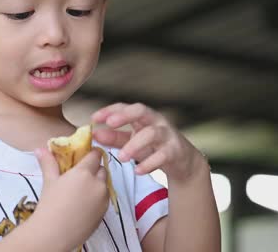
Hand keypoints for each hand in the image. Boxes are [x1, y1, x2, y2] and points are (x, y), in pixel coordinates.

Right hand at [32, 147, 108, 249]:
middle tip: (80, 176)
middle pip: (102, 169)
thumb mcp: (50, 181)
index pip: (95, 155)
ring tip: (82, 192)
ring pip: (105, 185)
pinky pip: (104, 199)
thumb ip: (48, 162)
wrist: (53, 234)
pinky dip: (98, 198)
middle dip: (94, 170)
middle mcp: (98, 183)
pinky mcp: (105, 212)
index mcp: (84, 172)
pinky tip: (84, 204)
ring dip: (97, 184)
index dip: (91, 154)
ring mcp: (103, 198)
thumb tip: (40, 149)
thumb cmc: (50, 205)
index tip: (84, 157)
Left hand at [92, 103, 206, 183]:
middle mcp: (156, 122)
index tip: (94, 118)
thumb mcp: (133, 141)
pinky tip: (138, 170)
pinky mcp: (176, 151)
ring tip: (122, 157)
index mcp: (144, 117)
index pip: (126, 107)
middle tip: (110, 123)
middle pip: (141, 111)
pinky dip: (149, 163)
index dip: (110, 110)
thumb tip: (95, 134)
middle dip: (125, 115)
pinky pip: (162, 155)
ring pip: (151, 134)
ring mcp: (167, 135)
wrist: (184, 162)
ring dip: (135, 144)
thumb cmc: (155, 147)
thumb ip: (115, 138)